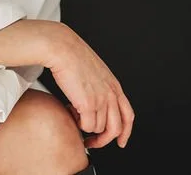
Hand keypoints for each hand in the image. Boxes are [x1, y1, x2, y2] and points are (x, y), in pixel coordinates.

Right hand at [47, 25, 134, 148]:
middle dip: (104, 139)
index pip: (128, 116)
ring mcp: (101, 100)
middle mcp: (111, 94)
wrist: (62, 48)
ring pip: (99, 129)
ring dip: (86, 127)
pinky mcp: (88, 104)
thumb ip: (99, 86)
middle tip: (93, 142)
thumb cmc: (72, 55)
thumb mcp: (94, 71)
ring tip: (75, 115)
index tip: (120, 142)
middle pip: (116, 128)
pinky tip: (70, 112)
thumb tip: (95, 99)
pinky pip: (87, 126)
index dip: (126, 132)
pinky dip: (78, 124)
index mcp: (114, 86)